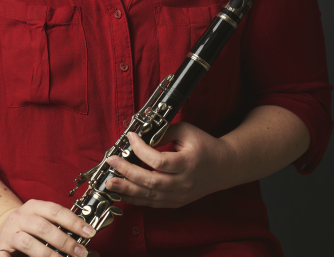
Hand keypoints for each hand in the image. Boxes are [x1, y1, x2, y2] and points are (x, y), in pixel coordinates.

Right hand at [0, 199, 95, 256]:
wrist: (1, 227)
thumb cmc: (29, 226)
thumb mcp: (43, 220)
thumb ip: (62, 228)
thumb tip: (89, 244)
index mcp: (34, 207)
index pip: (56, 211)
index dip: (74, 222)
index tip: (89, 233)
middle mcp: (20, 217)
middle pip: (43, 227)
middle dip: (64, 241)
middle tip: (80, 252)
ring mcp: (9, 232)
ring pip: (28, 242)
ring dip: (48, 254)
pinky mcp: (0, 247)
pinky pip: (5, 256)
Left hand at [103, 123, 237, 207]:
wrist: (224, 167)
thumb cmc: (204, 146)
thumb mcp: (187, 131)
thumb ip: (164, 133)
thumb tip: (140, 137)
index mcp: (188, 164)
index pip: (159, 161)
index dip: (141, 149)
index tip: (130, 137)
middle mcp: (184, 183)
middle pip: (151, 181)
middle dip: (127, 173)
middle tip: (111, 163)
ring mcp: (180, 196)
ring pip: (150, 195)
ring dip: (127, 189)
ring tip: (109, 183)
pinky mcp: (176, 202)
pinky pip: (153, 203)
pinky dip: (136, 199)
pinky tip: (122, 193)